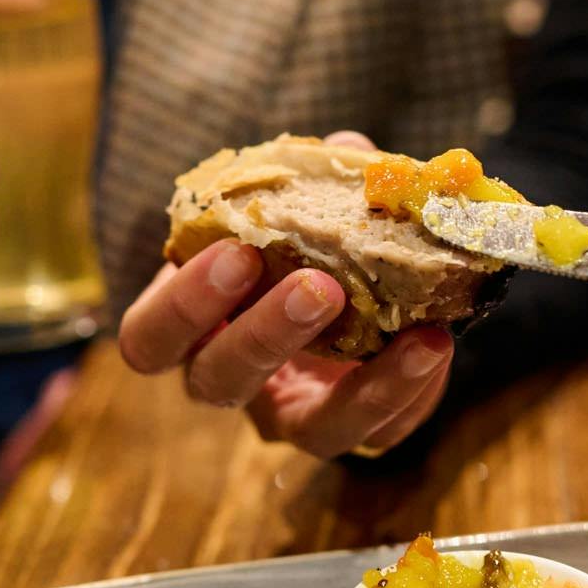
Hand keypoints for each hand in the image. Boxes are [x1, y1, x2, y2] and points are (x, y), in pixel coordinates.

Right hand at [117, 131, 455, 458]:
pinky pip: (380, 435)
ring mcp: (291, 416)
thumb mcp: (290, 209)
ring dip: (363, 387)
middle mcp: (230, 382)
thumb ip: (310, 182)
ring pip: (313, 430)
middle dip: (266, 336)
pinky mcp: (352, 430)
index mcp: (190, 328)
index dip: (183, 306)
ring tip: (417, 334)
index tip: (236, 252)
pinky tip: (437, 345)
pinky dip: (412, 393)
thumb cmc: (292, 244)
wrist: (349, 292)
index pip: (150, 339)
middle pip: (222, 384)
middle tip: (317, 287)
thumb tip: (349, 153)